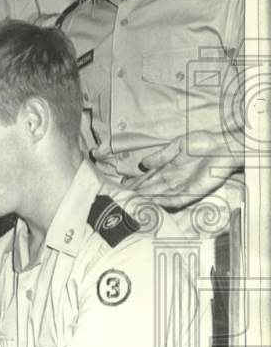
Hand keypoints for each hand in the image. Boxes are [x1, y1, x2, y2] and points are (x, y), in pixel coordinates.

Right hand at [127, 131, 241, 209]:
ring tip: (134, 202)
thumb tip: (143, 164)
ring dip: (148, 199)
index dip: (137, 182)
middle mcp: (175, 179)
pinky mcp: (194, 192)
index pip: (150, 177)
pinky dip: (166, 202)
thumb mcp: (177, 146)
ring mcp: (184, 186)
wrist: (224, 146)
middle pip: (153, 188)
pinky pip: (178, 199)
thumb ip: (161, 156)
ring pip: (162, 195)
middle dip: (139, 193)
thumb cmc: (204, 143)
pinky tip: (154, 202)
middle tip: (123, 197)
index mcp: (170, 168)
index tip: (123, 186)